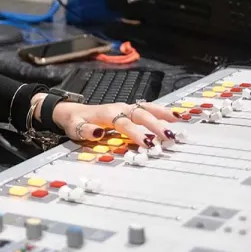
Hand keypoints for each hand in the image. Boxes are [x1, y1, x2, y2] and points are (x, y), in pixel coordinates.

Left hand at [34, 94, 179, 148]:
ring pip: (146, 108)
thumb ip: (87, 130)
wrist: (72, 111)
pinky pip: (147, 108)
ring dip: (162, 114)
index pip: (124, 124)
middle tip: (168, 137)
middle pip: (140, 115)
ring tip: (178, 121)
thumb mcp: (75, 128)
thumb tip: (99, 132)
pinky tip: (174, 116)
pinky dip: (160, 111)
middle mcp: (119, 109)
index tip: (147, 143)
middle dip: (155, 125)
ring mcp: (125, 108)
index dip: (136, 133)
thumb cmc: (75, 122)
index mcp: (107, 114)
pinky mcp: (129, 110)